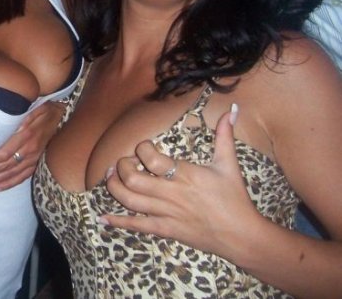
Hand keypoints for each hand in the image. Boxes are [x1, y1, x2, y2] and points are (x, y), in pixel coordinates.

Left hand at [0, 100, 62, 191]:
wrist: (65, 117)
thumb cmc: (46, 110)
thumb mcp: (34, 108)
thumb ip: (20, 116)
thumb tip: (4, 122)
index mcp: (27, 136)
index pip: (4, 154)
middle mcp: (30, 151)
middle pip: (4, 166)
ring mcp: (34, 159)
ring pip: (11, 174)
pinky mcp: (37, 163)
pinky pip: (21, 177)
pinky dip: (8, 184)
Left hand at [102, 106, 260, 256]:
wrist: (242, 236)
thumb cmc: (235, 198)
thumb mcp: (229, 164)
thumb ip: (225, 136)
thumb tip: (232, 108)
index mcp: (185, 175)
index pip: (152, 159)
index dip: (141, 149)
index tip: (144, 146)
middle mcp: (172, 194)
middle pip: (133, 180)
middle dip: (122, 168)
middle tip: (123, 162)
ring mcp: (167, 214)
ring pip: (130, 201)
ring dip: (115, 188)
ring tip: (111, 178)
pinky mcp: (166, 230)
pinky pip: (137, 225)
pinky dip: (118, 221)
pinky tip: (102, 218)